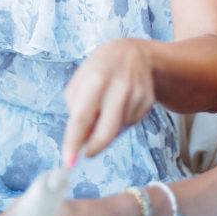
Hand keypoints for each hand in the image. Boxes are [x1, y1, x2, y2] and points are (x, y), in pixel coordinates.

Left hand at [63, 39, 155, 161]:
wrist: (137, 53)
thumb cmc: (101, 67)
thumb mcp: (81, 77)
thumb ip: (76, 105)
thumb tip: (78, 137)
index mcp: (96, 78)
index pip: (82, 117)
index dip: (74, 142)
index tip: (68, 162)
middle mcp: (119, 88)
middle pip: (106, 132)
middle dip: (93, 149)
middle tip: (84, 154)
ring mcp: (136, 96)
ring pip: (116, 130)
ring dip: (106, 130)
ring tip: (104, 109)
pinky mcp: (147, 102)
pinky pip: (128, 124)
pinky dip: (118, 123)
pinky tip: (118, 107)